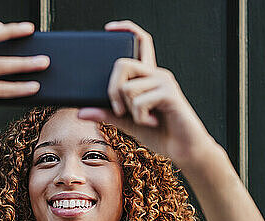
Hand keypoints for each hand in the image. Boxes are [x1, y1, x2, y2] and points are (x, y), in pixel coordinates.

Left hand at [77, 20, 218, 168]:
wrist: (183, 149)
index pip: (140, 41)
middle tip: (120, 110)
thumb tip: (81, 111)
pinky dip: (140, 118)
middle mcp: (156, 74)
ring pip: (127, 87)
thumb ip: (106, 113)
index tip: (109, 28)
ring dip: (129, 110)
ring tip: (144, 118)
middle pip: (122, 64)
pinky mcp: (169, 94)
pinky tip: (152, 122)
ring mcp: (164, 82)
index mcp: (147, 76)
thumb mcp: (126, 122)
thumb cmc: (158, 133)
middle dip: (112, 90)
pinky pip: (139, 101)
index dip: (127, 29)